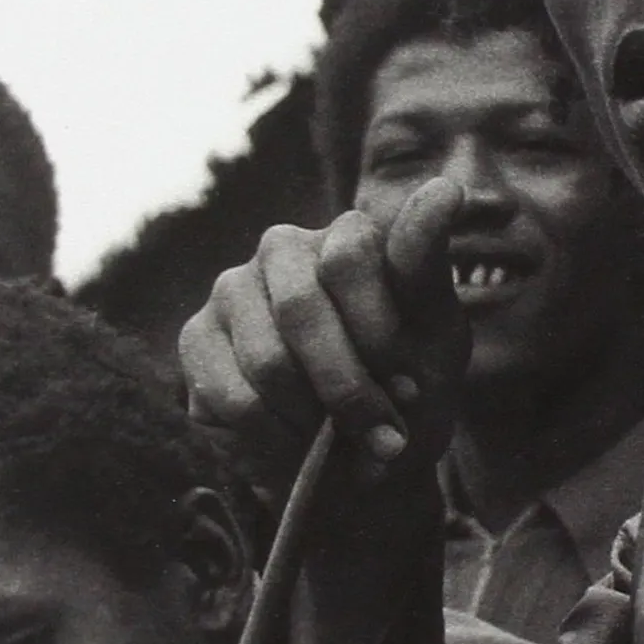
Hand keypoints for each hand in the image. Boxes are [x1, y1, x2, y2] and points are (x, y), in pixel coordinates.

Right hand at [179, 178, 469, 477]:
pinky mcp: (197, 339)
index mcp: (347, 235)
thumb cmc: (408, 388)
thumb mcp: (436, 333)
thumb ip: (427, 264)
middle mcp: (283, 249)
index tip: (410, 385)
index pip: (348, 257)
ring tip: (341, 440)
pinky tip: (298, 443)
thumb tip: (446, 187)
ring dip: (315, 422)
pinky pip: (233, 397)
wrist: (365, 456)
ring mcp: (232, 290)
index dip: (378, 334)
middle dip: (349, 389)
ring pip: (267, 361)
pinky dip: (278, 439)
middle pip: (301, 310)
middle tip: (382, 435)